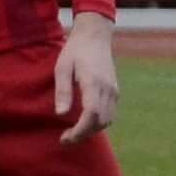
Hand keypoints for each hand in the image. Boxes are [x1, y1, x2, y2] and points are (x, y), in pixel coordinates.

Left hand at [53, 13, 121, 141]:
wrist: (95, 37)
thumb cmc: (75, 51)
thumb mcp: (62, 68)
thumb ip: (63, 91)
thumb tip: (61, 114)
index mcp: (93, 82)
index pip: (91, 114)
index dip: (80, 130)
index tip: (65, 138)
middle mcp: (107, 89)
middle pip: (101, 121)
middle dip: (84, 134)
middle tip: (65, 138)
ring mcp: (113, 90)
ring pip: (108, 120)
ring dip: (91, 130)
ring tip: (73, 132)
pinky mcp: (115, 91)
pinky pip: (110, 113)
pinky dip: (98, 122)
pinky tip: (84, 122)